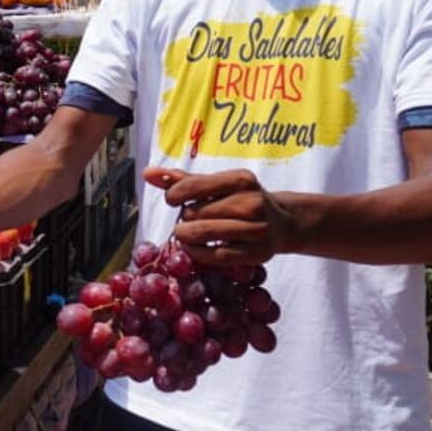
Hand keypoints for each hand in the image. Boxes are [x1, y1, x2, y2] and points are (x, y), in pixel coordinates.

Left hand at [144, 166, 295, 266]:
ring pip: (204, 233)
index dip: (173, 195)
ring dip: (186, 236)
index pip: (192, 186)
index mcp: (241, 179)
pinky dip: (197, 253)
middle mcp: (251, 202)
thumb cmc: (242, 199)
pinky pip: (215, 257)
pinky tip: (194, 248)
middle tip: (186, 219)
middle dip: (184, 217)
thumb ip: (182, 179)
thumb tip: (147, 173)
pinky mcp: (256, 253)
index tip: (173, 200)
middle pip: (195, 212)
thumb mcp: (217, 184)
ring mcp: (256, 229)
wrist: (284, 222)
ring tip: (186, 233)